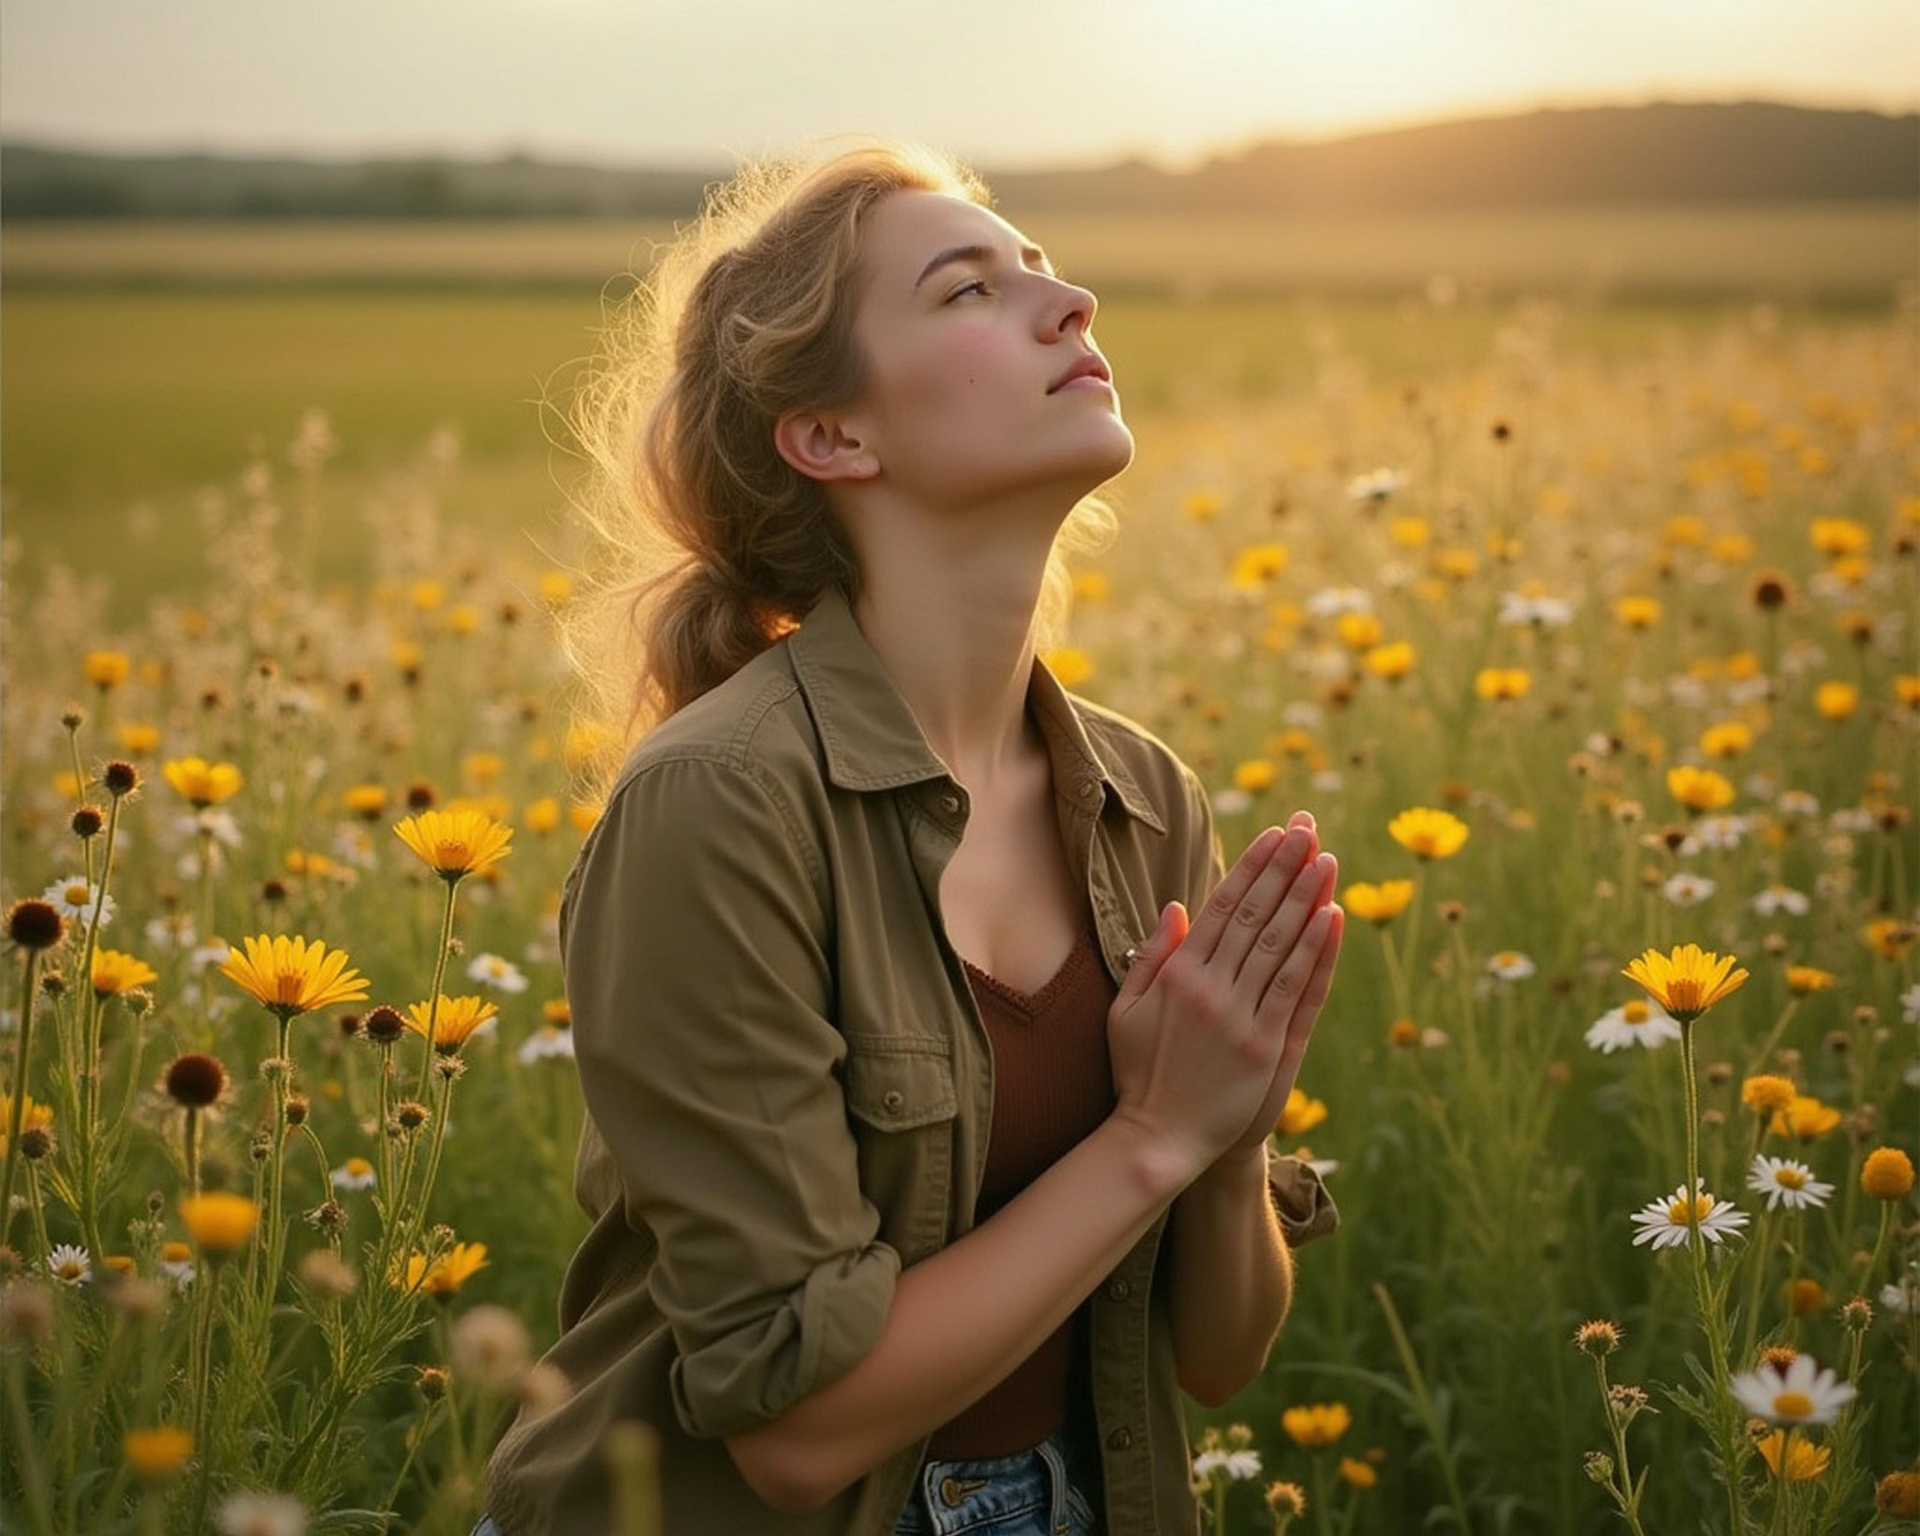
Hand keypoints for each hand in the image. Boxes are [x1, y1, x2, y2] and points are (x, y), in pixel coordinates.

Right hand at [1106, 812, 1344, 1182]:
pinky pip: (1295, 989)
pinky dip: (1315, 952)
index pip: (1221, 907)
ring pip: (1279, 945)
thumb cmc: (1138, 1073)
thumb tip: (1177, 907)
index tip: (1274, 836)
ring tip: (1325, 859)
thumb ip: (1151, 957)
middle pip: (1255, 915)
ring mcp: (1241, 1017)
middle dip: (1283, 868)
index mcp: (1178, 975)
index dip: (1250, 868)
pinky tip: (1331, 918)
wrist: (1158, 1138)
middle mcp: (1210, 989)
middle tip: (1308, 831)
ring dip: (1305, 898)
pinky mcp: (1266, 1047)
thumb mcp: (1125, 1010)